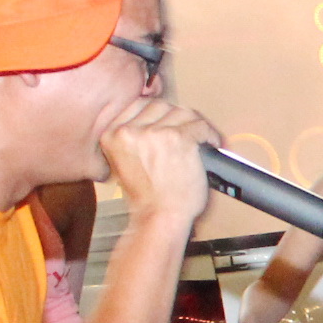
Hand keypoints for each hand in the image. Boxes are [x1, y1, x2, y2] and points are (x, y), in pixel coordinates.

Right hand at [95, 96, 215, 231]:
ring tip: (200, 139)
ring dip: (194, 125)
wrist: (158, 217)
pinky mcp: (178, 138)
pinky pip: (200, 126)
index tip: (169, 122)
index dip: (158, 113)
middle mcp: (129, 129)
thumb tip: (157, 121)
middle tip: (187, 131)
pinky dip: (209, 134)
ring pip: (181, 113)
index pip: (138, 106)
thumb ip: (132, 139)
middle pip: (160, 106)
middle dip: (176, 118)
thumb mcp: (124, 161)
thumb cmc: (146, 197)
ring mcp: (154, 132)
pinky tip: (211, 143)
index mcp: (111, 134)